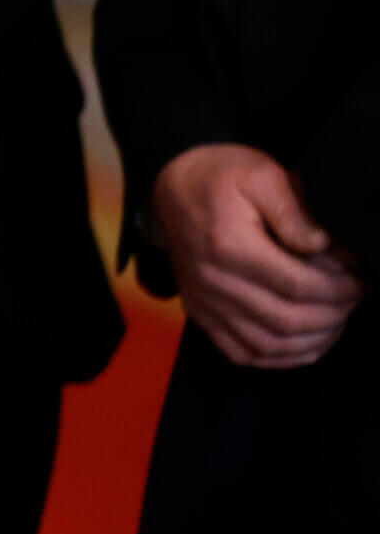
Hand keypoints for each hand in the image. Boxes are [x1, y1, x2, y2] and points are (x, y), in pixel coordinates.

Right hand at [153, 143, 362, 367]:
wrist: (173, 189)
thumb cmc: (221, 178)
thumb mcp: (262, 175)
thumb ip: (295, 212)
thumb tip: (324, 247)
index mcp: (230, 248)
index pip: (296, 284)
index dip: (339, 288)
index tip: (362, 278)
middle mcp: (213, 283)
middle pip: (286, 320)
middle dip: (334, 314)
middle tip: (357, 297)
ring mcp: (205, 304)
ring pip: (268, 344)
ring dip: (313, 340)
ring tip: (340, 320)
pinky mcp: (201, 315)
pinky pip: (242, 354)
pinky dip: (280, 358)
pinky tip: (306, 343)